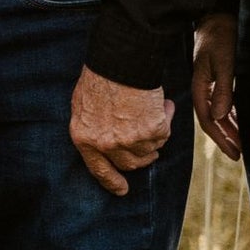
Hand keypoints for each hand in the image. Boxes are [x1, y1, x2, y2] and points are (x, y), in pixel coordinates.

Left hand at [68, 68, 173, 195]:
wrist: (121, 59)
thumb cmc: (101, 75)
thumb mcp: (83, 105)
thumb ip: (93, 128)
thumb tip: (106, 143)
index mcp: (84, 138)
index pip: (99, 170)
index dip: (112, 182)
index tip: (122, 190)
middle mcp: (105, 144)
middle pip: (130, 163)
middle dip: (142, 156)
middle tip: (150, 144)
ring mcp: (129, 140)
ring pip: (150, 149)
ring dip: (155, 133)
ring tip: (156, 110)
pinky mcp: (151, 131)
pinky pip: (164, 134)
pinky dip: (166, 118)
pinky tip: (163, 104)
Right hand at [192, 14, 240, 161]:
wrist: (218, 15)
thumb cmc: (220, 36)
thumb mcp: (224, 62)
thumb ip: (223, 89)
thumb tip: (219, 116)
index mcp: (200, 86)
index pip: (208, 120)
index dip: (221, 139)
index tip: (234, 153)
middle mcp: (203, 89)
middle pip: (213, 121)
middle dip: (226, 138)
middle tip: (240, 155)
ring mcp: (210, 84)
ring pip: (219, 114)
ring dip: (230, 129)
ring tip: (243, 143)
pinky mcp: (219, 78)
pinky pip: (225, 103)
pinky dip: (233, 115)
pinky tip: (242, 122)